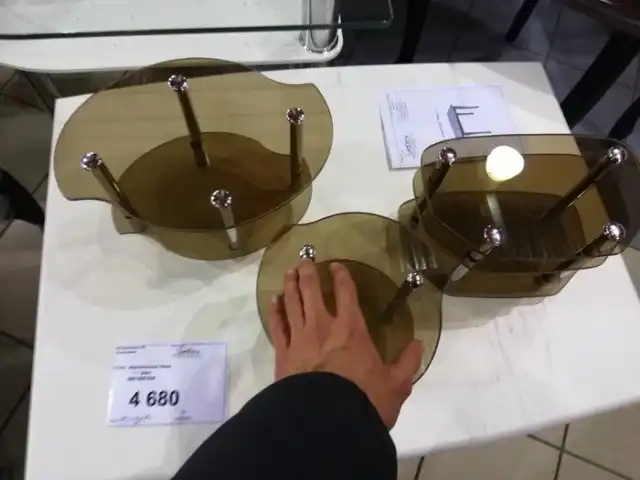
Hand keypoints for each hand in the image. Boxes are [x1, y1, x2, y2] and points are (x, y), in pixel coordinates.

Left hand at [268, 259, 422, 428]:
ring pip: (292, 304)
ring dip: (290, 286)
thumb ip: (407, 363)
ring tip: (288, 273)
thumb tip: (419, 344)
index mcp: (352, 330)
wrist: (325, 422)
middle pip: (312, 292)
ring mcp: (299, 339)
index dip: (341, 277)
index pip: (346, 294)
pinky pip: (277, 327)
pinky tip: (273, 301)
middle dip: (308, 273)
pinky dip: (275, 312)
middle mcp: (323, 327)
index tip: (337, 266)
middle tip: (305, 259)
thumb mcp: (396, 385)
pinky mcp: (283, 355)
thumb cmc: (364, 401)